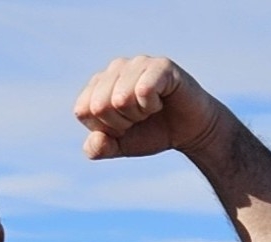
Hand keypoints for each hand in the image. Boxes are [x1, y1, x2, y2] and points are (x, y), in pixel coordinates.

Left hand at [73, 56, 221, 159]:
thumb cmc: (150, 133)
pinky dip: (151, 106)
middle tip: (138, 118)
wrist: (187, 131)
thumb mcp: (118, 146)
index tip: (122, 126)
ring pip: (120, 98)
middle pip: (99, 105)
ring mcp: (137, 63)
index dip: (104, 128)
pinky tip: (161, 101)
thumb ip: (98, 149)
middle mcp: (115, 68)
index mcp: (98, 85)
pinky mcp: (160, 65)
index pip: (83, 110)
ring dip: (138, 114)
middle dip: (120, 123)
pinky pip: (143, 90)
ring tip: (150, 109)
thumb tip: (96, 139)